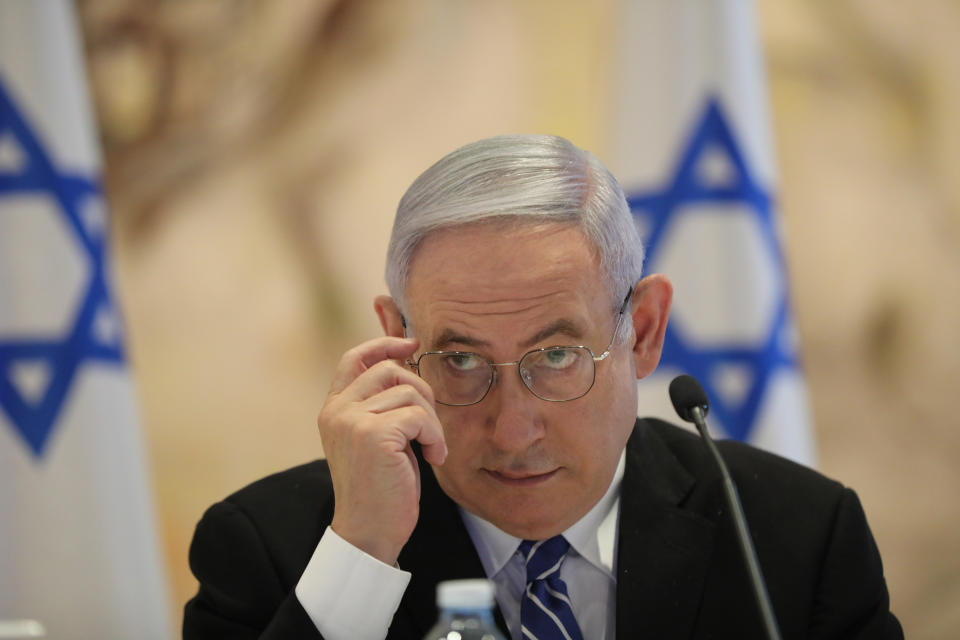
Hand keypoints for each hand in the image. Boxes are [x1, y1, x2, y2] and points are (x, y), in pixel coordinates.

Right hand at [318, 336, 446, 564]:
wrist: (369, 533)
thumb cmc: (379, 489)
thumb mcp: (375, 438)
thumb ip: (380, 405)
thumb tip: (406, 366)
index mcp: (333, 409)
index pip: (354, 358)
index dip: (384, 344)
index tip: (411, 342)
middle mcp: (337, 411)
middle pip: (390, 369)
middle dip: (422, 390)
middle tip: (430, 425)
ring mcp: (352, 421)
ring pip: (410, 392)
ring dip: (432, 421)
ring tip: (430, 449)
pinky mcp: (373, 435)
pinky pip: (420, 416)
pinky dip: (435, 436)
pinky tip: (432, 458)